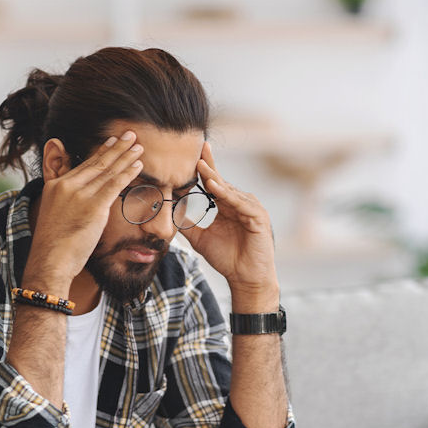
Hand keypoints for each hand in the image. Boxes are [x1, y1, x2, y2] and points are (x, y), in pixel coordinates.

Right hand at [25, 131, 143, 289]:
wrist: (50, 261)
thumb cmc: (54, 245)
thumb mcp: (52, 214)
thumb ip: (62, 199)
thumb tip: (72, 199)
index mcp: (56, 186)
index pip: (83, 165)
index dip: (101, 152)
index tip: (112, 141)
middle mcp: (67, 186)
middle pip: (97, 163)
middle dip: (116, 148)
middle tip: (130, 134)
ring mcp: (80, 195)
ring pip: (108, 171)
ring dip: (125, 157)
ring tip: (138, 146)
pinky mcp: (93, 207)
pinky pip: (114, 185)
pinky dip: (127, 173)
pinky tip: (138, 166)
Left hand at [179, 142, 278, 307]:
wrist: (245, 278)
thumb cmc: (227, 259)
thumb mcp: (200, 238)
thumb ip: (187, 224)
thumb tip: (169, 211)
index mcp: (227, 205)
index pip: (213, 183)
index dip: (203, 168)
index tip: (190, 154)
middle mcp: (240, 203)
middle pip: (221, 181)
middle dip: (208, 167)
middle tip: (196, 149)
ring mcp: (251, 208)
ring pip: (230, 190)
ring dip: (215, 179)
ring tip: (200, 167)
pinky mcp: (259, 217)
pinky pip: (241, 203)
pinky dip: (228, 195)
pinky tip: (215, 188)